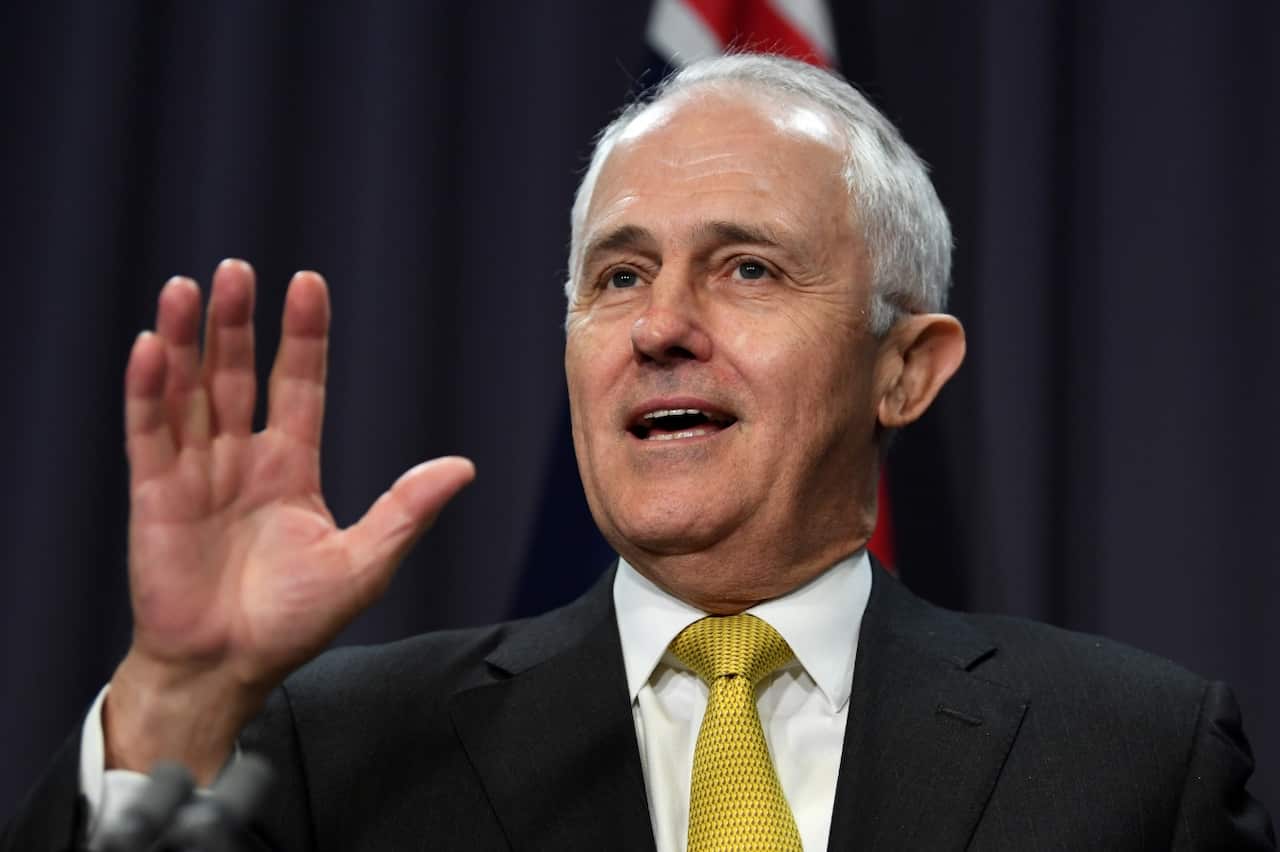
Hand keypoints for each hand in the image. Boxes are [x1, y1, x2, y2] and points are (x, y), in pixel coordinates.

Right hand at [105, 260, 473, 780]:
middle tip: (237, 270)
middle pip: (238, 376)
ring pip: (189, 393)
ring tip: (188, 288)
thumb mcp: (362, 564)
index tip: (309, 283)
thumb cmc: (292, 623)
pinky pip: (149, 434)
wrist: (228, 669)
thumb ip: (405, 511)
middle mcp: (241, 460)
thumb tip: (464, 466)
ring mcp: (195, 474)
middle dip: (238, 324)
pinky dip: (148, 391)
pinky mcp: (155, 496)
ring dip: (186, 342)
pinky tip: (151, 347)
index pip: (299, 385)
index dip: (303, 336)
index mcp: (290, 468)